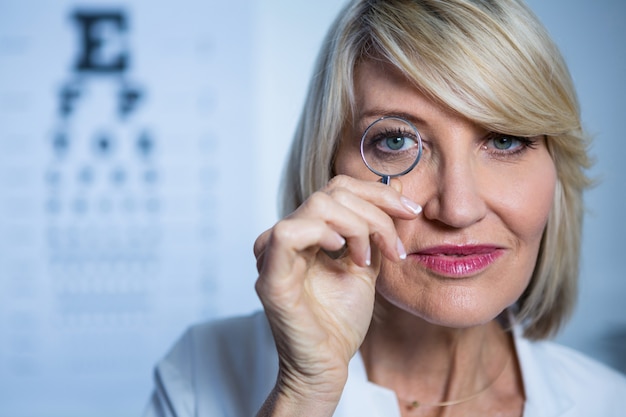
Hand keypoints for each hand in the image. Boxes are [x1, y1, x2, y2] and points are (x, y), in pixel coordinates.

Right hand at [254, 176, 421, 415]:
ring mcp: (273, 254)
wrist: (328, 364)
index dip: (377, 194)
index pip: (338, 189)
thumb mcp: (367, 263)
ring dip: (357, 227)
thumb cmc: (341, 321)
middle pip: (332, 193)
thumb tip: (395, 187)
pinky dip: (322, 233)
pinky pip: (289, 232)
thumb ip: (375, 227)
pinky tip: (343, 251)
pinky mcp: (270, 276)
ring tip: (368, 259)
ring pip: (318, 205)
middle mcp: (285, 237)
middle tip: (394, 248)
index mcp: (304, 232)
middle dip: (375, 213)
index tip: (411, 212)